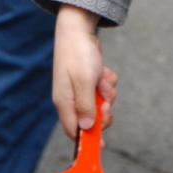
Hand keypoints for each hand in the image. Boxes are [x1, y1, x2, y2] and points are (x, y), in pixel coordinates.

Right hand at [53, 5, 116, 139]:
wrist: (78, 29)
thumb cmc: (78, 54)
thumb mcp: (84, 81)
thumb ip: (85, 105)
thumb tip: (85, 128)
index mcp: (65, 102)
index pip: (73, 130)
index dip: (87, 139)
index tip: (101, 143)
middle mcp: (71, 98)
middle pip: (91, 118)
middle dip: (104, 109)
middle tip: (107, 100)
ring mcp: (80, 89)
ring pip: (100, 103)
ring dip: (107, 92)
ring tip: (103, 78)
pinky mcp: (88, 81)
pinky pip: (103, 89)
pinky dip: (107, 81)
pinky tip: (104, 71)